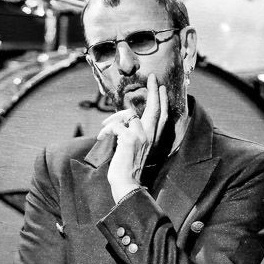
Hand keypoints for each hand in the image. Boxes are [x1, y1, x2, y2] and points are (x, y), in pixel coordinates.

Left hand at [97, 74, 167, 201]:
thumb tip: (126, 119)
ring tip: (104, 129)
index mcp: (152, 139)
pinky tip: (101, 137)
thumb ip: (133, 134)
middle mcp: (149, 136)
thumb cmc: (127, 169)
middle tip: (154, 79)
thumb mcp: (133, 148)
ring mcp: (140, 136)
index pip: (162, 116)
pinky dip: (106, 130)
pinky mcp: (129, 139)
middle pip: (155, 109)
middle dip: (155, 92)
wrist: (126, 185)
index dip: (162, 101)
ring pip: (127, 115)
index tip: (162, 88)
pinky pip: (115, 125)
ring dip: (112, 119)